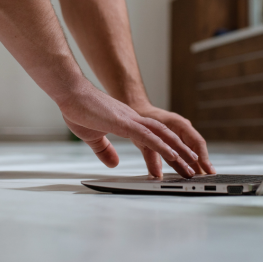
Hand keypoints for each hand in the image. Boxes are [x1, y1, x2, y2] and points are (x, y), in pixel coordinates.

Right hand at [59, 82, 200, 177]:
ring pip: (162, 136)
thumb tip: (114, 163)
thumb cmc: (78, 110)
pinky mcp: (123, 122)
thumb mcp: (92, 137)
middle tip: (193, 168)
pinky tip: (172, 155)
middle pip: (165, 137)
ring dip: (178, 151)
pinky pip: (148, 136)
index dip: (168, 150)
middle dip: (181, 153)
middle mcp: (134, 120)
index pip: (154, 138)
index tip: (179, 163)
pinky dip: (162, 146)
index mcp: (127, 123)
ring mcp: (130, 120)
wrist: (69, 92)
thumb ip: (104, 150)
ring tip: (192, 164)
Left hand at [130, 103, 215, 177]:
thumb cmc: (143, 118)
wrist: (140, 109)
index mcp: (179, 124)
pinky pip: (185, 150)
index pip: (197, 142)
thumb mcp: (146, 137)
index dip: (203, 157)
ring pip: (192, 150)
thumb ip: (152, 156)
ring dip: (197, 164)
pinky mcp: (176, 138)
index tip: (207, 170)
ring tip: (202, 177)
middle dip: (203, 163)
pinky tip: (191, 170)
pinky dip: (188, 161)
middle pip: (197, 148)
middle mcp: (183, 128)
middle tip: (208, 177)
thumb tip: (156, 174)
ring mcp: (181, 133)